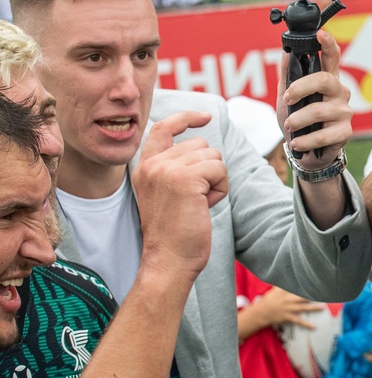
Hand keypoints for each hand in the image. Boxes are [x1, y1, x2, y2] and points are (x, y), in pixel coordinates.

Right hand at [132, 112, 226, 280]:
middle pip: (200, 145)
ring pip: (213, 156)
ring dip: (215, 180)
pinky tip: (205, 206)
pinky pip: (219, 169)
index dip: (186, 118)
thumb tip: (204, 148)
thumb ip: (175, 169)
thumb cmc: (174, 234)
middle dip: (209, 170)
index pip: (164, 128)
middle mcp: (152, 164)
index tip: (205, 117)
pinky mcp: (185, 178)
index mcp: (145, 167)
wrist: (168, 260)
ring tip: (199, 204)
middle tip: (196, 199)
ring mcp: (167, 169)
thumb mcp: (167, 195)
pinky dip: (221, 188)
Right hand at [250, 286, 324, 329]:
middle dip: (313, 296)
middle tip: (323, 294)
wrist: (261, 312)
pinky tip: (314, 326)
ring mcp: (288, 308)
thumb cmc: (269, 300)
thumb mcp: (275, 289)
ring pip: (303, 308)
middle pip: (303, 297)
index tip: (316, 283)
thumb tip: (290, 276)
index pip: (297, 287)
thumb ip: (284, 284)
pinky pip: (299, 321)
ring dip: (313, 308)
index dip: (307, 285)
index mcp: (285, 291)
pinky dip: (306, 324)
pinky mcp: (288, 317)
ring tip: (323, 308)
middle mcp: (288, 299)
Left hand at [277, 29, 353, 171]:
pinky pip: (323, 134)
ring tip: (289, 126)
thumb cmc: (299, 122)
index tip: (321, 34)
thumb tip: (286, 53)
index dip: (328, 44)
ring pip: (319, 110)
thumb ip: (287, 77)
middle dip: (300, 88)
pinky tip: (297, 143)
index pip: (332, 58)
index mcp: (327, 80)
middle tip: (287, 99)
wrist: (306, 153)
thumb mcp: (287, 98)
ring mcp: (344, 112)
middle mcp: (339, 93)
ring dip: (297, 119)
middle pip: (324, 80)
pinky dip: (305, 139)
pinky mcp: (345, 132)